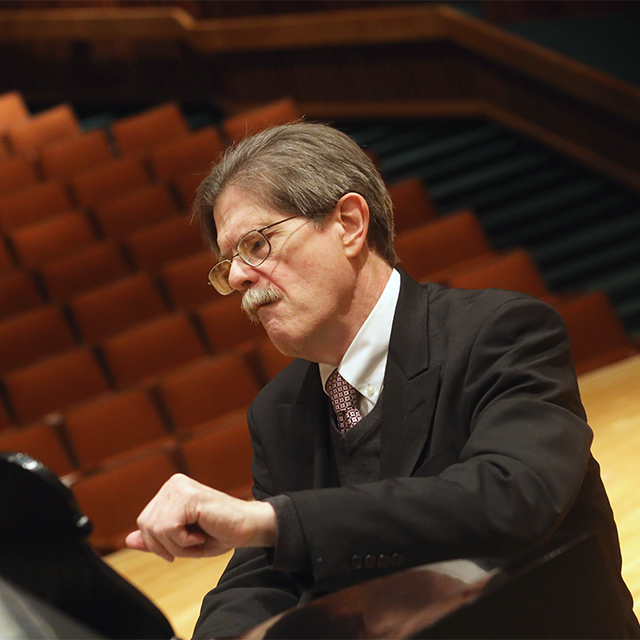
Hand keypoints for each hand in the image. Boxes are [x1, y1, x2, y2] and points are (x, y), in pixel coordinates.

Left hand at [125, 474, 277, 561]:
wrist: (248, 527)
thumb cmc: (219, 532)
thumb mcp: (181, 540)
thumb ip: (156, 539)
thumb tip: (128, 540)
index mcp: (170, 490)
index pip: (144, 522)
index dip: (158, 543)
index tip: (182, 546)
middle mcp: (173, 484)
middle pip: (146, 525)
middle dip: (167, 545)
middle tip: (192, 543)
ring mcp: (180, 487)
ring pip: (157, 529)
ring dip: (178, 545)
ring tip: (198, 538)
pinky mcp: (189, 496)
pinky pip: (169, 528)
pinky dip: (185, 541)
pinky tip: (201, 534)